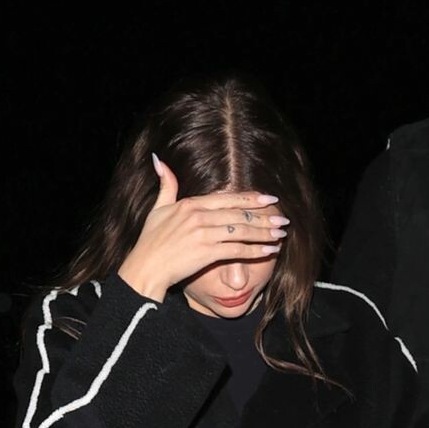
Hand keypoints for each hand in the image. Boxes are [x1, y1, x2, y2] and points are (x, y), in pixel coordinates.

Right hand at [117, 158, 289, 302]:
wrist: (145, 267)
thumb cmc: (150, 241)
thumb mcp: (157, 208)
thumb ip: (165, 185)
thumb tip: (158, 160)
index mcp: (191, 204)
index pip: (228, 198)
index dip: (251, 198)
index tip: (269, 199)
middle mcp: (199, 216)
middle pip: (239, 213)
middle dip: (264, 216)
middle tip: (283, 219)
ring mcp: (204, 234)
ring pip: (241, 230)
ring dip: (264, 232)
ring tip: (281, 233)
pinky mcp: (207, 253)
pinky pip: (238, 250)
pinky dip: (256, 250)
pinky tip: (270, 250)